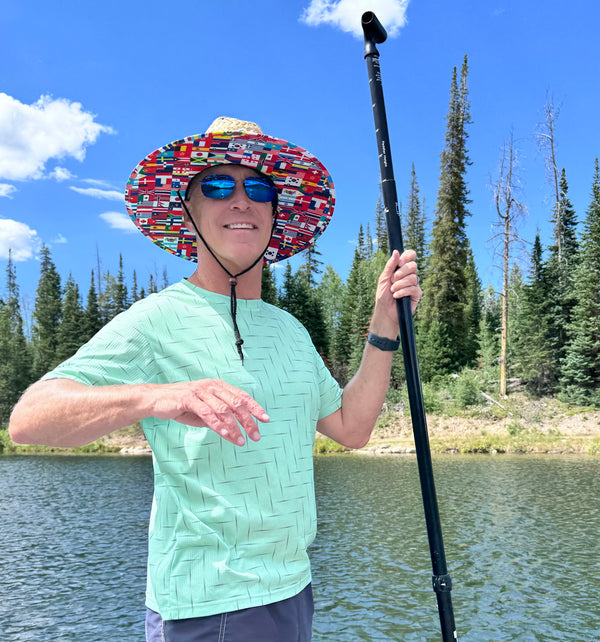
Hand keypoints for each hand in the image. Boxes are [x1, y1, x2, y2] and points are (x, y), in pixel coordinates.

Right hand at [150, 379, 268, 445]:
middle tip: (256, 436)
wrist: (156, 400)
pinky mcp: (188, 398)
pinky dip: (217, 424)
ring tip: (241, 440)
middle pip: (237, 403)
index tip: (266, 420)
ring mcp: (200, 391)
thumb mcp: (205, 413)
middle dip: (249, 421)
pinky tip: (225, 434)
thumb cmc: (183, 406)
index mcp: (219, 386)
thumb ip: (221, 420)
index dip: (255, 408)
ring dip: (235, 426)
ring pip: (224, 409)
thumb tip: (237, 434)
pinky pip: (207, 412)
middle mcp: (212, 386)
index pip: (242, 396)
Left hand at [371, 249, 421, 335]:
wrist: (385, 312)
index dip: (408, 256)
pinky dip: (403, 292)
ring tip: (392, 290)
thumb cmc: (383, 295)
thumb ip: (390, 266)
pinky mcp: (417, 294)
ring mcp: (414, 284)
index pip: (410, 256)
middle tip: (393, 280)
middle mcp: (409, 275)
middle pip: (413, 265)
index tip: (400, 262)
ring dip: (400, 284)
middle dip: (402, 272)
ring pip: (413, 278)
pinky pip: (414, 289)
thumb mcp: (383, 279)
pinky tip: (396, 296)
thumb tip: (396, 252)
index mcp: (401, 268)